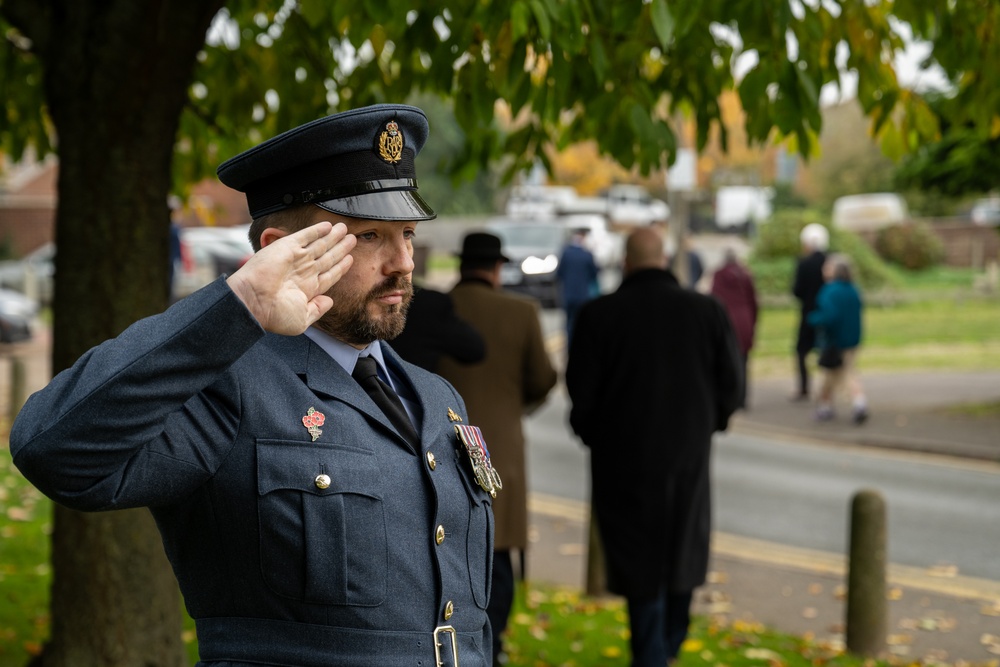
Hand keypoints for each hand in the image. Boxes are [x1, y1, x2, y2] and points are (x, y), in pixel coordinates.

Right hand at [226, 221, 355, 334]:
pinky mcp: (287, 247)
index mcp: (307, 289)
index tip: (350, 258)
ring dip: (333, 237)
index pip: (329, 274)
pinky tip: (328, 225)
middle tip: (352, 238)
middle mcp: (303, 272)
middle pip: (328, 257)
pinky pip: (305, 236)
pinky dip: (316, 230)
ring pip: (320, 245)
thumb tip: (330, 301)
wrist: (253, 302)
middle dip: (340, 248)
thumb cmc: (275, 314)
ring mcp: (296, 259)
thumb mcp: (302, 319)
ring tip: (345, 229)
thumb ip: (318, 310)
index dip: (340, 266)